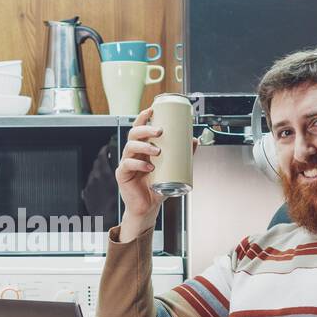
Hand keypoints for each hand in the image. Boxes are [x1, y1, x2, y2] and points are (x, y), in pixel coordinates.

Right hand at [114, 106, 201, 228]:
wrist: (148, 207)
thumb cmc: (158, 187)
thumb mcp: (173, 169)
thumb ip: (183, 155)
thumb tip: (194, 140)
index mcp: (142, 148)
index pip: (139, 128)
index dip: (143, 117)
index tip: (152, 110)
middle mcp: (132, 152)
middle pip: (133, 134)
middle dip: (146, 129)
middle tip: (160, 131)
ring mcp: (126, 163)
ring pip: (130, 147)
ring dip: (144, 146)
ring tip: (158, 151)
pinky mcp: (123, 174)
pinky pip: (127, 164)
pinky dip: (138, 164)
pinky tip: (149, 167)